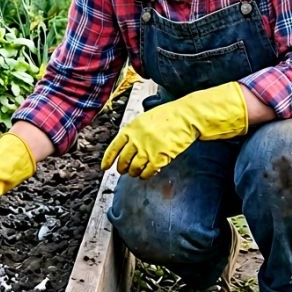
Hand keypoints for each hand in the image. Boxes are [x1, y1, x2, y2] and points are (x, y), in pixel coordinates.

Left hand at [101, 82, 248, 178]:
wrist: (186, 117)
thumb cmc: (169, 116)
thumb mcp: (146, 118)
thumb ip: (135, 132)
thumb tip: (127, 146)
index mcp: (131, 128)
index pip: (114, 147)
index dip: (108, 159)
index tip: (105, 167)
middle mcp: (136, 140)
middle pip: (123, 160)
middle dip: (122, 168)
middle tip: (123, 171)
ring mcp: (147, 150)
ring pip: (134, 168)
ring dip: (134, 173)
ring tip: (136, 173)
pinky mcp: (159, 158)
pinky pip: (147, 172)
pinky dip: (145, 175)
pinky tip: (147, 174)